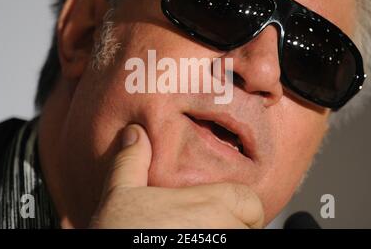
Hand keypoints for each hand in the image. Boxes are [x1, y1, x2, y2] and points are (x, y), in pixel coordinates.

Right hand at [89, 124, 263, 227]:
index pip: (251, 201)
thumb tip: (135, 133)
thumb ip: (132, 160)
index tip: (225, 213)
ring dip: (228, 238)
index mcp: (208, 203)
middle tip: (209, 229)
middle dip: (235, 227)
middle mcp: (223, 231)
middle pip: (250, 228)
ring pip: (242, 244)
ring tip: (200, 237)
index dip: (241, 207)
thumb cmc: (119, 233)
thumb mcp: (119, 193)